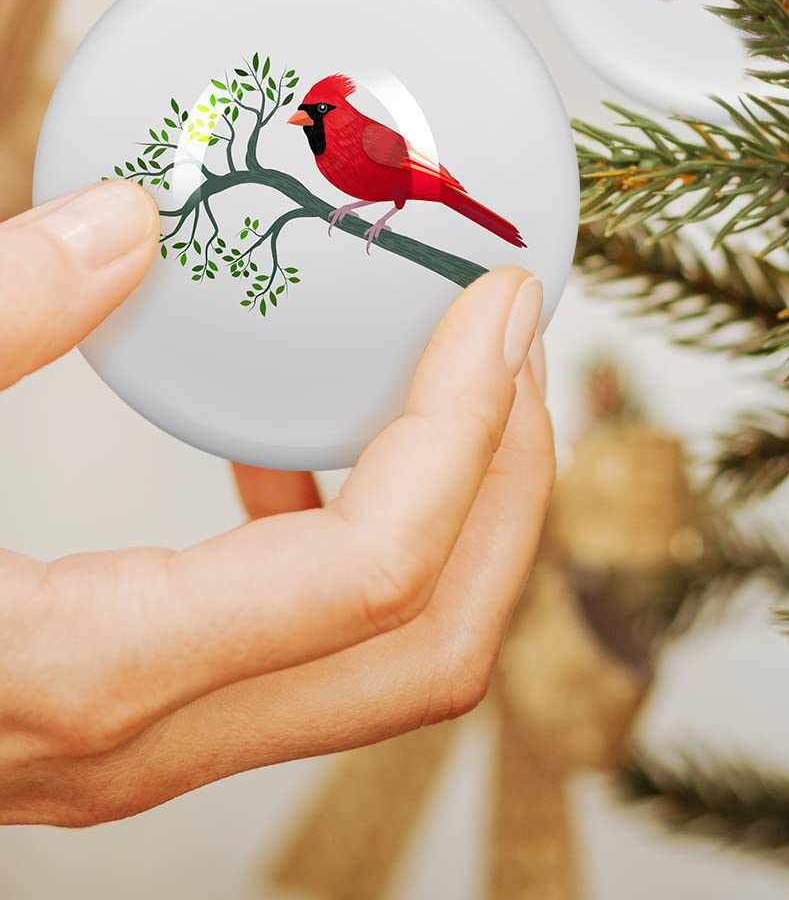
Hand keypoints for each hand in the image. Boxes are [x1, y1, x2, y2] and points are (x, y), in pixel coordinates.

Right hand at [0, 177, 552, 825]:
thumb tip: (124, 221)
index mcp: (91, 669)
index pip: (381, 569)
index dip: (470, 425)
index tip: (504, 302)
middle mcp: (139, 740)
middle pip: (432, 644)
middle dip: (509, 484)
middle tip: (517, 343)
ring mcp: (133, 748)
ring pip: (386, 663)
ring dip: (458, 514)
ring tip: (457, 379)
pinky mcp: (115, 717)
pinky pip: (301, 650)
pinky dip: (355, 544)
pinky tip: (288, 458)